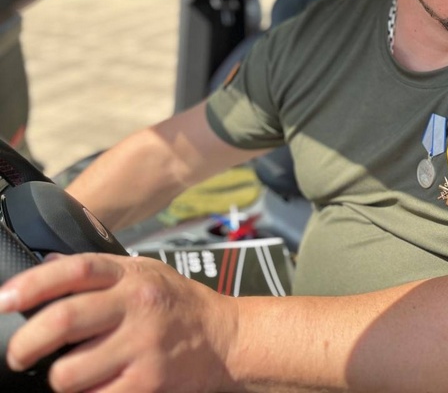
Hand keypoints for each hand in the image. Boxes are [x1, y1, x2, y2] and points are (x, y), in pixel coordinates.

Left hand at [0, 253, 238, 392]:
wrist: (226, 338)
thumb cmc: (180, 305)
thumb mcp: (146, 272)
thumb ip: (101, 271)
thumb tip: (48, 265)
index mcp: (132, 275)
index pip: (74, 270)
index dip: (31, 284)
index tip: (4, 300)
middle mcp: (137, 306)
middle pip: (64, 321)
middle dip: (26, 343)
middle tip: (18, 353)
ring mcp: (142, 346)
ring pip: (69, 372)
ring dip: (60, 377)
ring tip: (70, 373)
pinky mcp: (146, 382)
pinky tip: (97, 385)